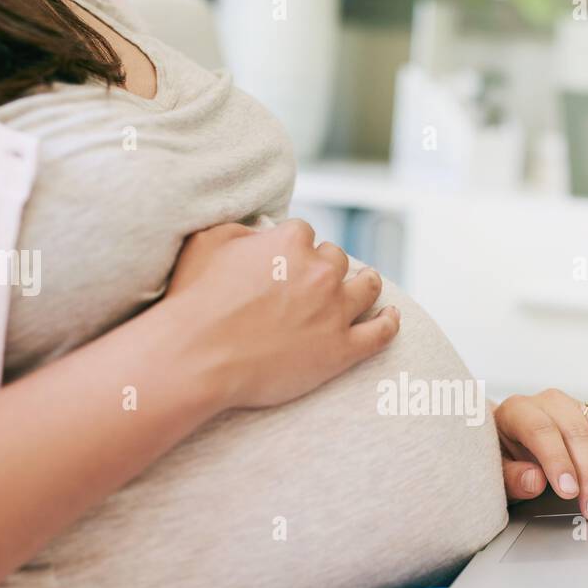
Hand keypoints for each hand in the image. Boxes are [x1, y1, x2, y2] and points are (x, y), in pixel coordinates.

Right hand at [164, 220, 399, 410]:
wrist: (198, 357)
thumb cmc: (195, 301)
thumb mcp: (206, 243)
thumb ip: (241, 230)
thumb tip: (260, 231)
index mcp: (291, 243)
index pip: (304, 234)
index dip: (294, 247)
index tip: (286, 260)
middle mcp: (320, 272)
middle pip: (336, 258)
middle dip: (325, 266)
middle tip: (314, 281)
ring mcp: (335, 312)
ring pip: (366, 287)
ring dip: (366, 283)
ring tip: (367, 285)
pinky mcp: (341, 350)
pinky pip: (380, 333)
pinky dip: (390, 323)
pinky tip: (392, 317)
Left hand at [492, 389, 587, 520]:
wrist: (511, 448)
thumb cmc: (503, 461)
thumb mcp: (494, 475)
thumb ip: (510, 478)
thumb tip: (534, 480)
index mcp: (517, 411)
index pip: (541, 429)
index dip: (558, 461)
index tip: (569, 491)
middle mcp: (551, 403)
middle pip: (578, 430)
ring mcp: (578, 406)